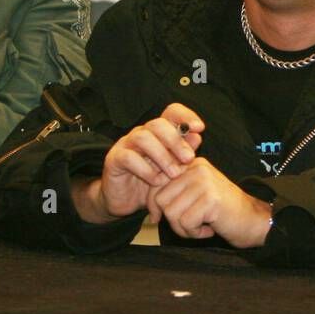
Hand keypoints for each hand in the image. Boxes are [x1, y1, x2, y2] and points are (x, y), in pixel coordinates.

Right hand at [82, 104, 203, 222]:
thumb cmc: (153, 182)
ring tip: (174, 173)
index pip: (171, 112)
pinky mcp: (114, 159)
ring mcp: (126, 144)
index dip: (185, 116)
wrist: (127, 201)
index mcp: (158, 132)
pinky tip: (156, 182)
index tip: (200, 128)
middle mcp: (141, 133)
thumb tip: (197, 137)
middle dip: (176, 141)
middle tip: (189, 158)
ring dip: (162, 156)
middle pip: (158, 124)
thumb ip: (184, 153)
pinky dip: (146, 170)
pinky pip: (129, 158)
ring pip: (143, 138)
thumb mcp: (174, 169)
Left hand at [147, 156, 271, 247]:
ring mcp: (205, 182)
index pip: (155, 182)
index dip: (154, 205)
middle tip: (189, 225)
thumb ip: (174, 194)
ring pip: (171, 213)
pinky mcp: (211, 199)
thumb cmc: (222, 212)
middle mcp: (197, 168)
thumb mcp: (196, 196)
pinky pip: (185, 223)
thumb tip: (149, 208)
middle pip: (160, 199)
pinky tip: (208, 230)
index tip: (160, 217)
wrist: (254, 221)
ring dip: (183, 229)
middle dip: (171, 220)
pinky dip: (194, 234)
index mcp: (191, 164)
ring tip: (200, 227)